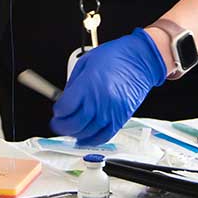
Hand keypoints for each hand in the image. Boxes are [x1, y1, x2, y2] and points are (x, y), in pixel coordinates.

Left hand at [51, 29, 167, 145]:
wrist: (139, 60)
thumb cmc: (115, 56)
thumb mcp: (85, 62)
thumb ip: (73, 83)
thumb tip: (64, 99)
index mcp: (87, 85)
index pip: (65, 108)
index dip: (57, 112)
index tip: (57, 110)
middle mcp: (99, 101)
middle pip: (74, 124)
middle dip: (62, 127)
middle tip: (58, 124)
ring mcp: (110, 112)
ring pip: (87, 133)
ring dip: (75, 134)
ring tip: (71, 129)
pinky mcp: (121, 119)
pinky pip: (104, 136)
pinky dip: (92, 140)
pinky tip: (85, 138)